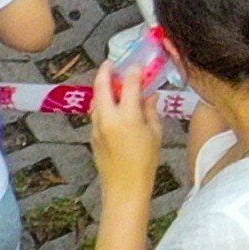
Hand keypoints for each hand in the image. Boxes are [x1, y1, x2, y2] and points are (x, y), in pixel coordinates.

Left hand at [88, 44, 168, 196]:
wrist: (124, 187)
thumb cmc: (146, 161)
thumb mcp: (155, 133)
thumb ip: (151, 111)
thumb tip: (150, 96)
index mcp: (127, 116)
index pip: (129, 85)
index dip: (134, 71)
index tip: (138, 64)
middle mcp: (108, 118)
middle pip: (102, 87)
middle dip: (105, 72)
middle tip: (110, 62)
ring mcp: (97, 127)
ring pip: (96, 100)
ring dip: (102, 88)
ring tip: (110, 81)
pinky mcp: (93, 136)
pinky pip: (96, 114)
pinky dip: (102, 104)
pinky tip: (112, 105)